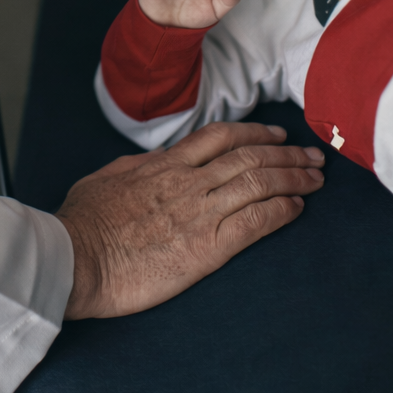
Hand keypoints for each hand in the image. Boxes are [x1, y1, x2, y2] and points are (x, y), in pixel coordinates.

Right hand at [57, 121, 324, 318]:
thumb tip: (157, 161)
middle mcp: (188, 181)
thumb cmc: (82, 223)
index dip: (254, 133)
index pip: (220, 137)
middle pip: (250, 156)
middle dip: (287, 154)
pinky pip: (256, 221)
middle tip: (313, 155)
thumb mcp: (107, 178)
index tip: (276, 136)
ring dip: (294, 178)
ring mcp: (199, 212)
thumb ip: (138, 168)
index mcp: (164, 164)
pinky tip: (297, 208)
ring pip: (260, 182)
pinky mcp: (207, 246)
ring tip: (316, 178)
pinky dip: (282, 211)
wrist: (75, 258)